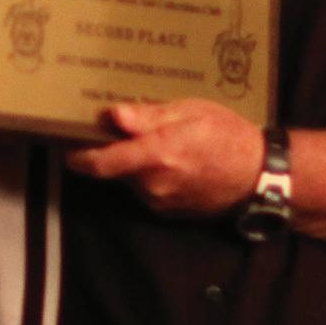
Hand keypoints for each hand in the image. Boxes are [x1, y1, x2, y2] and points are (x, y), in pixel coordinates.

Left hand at [62, 99, 261, 218]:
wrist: (259, 175)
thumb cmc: (227, 135)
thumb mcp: (190, 112)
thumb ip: (149, 116)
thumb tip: (113, 115)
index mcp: (156, 156)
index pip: (101, 163)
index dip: (78, 156)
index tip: (66, 145)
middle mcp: (154, 184)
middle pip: (113, 170)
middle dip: (112, 152)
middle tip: (120, 129)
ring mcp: (162, 201)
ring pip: (131, 180)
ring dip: (133, 164)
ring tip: (155, 142)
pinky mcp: (171, 211)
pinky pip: (147, 190)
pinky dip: (149, 176)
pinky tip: (169, 161)